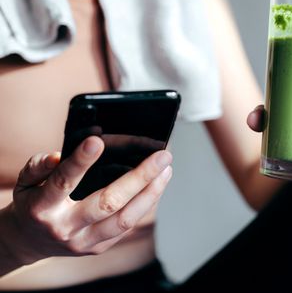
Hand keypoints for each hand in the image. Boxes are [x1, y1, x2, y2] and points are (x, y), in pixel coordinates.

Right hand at [4, 136, 171, 264]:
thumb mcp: (26, 180)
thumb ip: (39, 165)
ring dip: (151, 192)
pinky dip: (145, 204)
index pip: (64, 182)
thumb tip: (58, 155)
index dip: (80, 161)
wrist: (28, 240)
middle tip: (162, 156)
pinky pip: (127, 226)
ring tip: (167, 170)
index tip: (98, 141)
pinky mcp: (97, 247)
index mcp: (43, 208)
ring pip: (125, 219)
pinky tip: (157, 185)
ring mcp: (84, 241)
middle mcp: (65, 228)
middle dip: (140, 177)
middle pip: (108, 203)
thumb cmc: (33, 201)